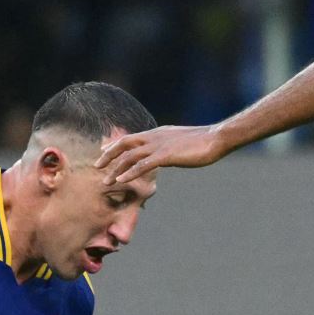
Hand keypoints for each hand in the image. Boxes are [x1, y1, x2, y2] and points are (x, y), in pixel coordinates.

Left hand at [95, 125, 225, 183]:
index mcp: (157, 133)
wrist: (216, 138)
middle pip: (124, 144)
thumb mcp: (181, 142)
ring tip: (106, 181)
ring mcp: (159, 145)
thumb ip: (169, 147)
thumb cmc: (203, 142)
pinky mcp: (166, 155)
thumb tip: (164, 154)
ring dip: (115, 169)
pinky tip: (121, 180)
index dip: (115, 146)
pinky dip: (130, 173)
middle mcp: (154, 137)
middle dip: (108, 155)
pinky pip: (143, 165)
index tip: (104, 153)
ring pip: (130, 156)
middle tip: (96, 166)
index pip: (130, 137)